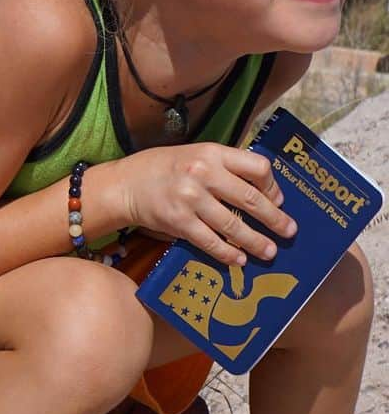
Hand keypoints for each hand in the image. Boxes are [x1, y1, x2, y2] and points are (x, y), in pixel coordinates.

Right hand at [109, 143, 296, 265]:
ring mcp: (190, 199)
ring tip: (269, 251)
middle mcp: (202, 174)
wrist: (124, 185)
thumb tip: (259, 190)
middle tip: (289, 231)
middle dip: (274, 219)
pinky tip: (239, 259)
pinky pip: (211, 242)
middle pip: (251, 199)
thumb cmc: (161, 169)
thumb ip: (223, 167)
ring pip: (234, 225)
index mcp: (211, 153)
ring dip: (256, 241)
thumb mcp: (194, 155)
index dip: (273, 186)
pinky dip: (228, 253)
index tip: (278, 200)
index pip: (257, 167)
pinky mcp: (179, 222)